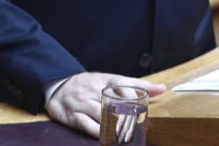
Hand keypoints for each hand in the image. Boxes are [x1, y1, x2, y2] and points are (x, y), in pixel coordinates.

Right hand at [45, 71, 166, 137]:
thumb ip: (134, 86)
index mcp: (104, 79)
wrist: (57, 88)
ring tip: (127, 137)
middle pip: (115, 103)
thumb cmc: (88, 85)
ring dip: (116, 128)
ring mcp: (82, 103)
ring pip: (103, 116)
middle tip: (140, 130)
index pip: (124, 84)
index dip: (137, 96)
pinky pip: (88, 126)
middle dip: (129, 119)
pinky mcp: (72, 116)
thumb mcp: (108, 81)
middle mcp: (93, 89)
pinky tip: (108, 139)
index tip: (146, 111)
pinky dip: (99, 134)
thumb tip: (161, 89)